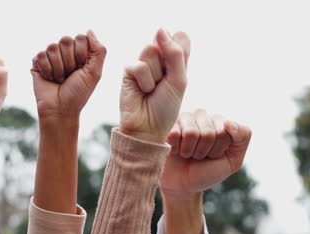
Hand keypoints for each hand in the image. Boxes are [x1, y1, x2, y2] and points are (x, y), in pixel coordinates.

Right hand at [31, 30, 106, 120]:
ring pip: (52, 47)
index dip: (81, 55)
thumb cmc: (78, 93)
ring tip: (59, 79)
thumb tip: (89, 30)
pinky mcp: (37, 62)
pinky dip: (47, 70)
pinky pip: (40, 55)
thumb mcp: (95, 73)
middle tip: (69, 75)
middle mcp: (65, 52)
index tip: (81, 69)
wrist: (60, 109)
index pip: (80, 38)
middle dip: (69, 62)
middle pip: (65, 40)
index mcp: (80, 52)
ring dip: (58, 68)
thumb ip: (99, 51)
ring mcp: (51, 56)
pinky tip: (49, 79)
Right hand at [120, 29, 190, 143]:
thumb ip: (174, 53)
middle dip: (167, 66)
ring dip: (155, 75)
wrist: (147, 128)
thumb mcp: (179, 80)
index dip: (179, 51)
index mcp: (176, 59)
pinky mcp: (128, 71)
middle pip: (164, 42)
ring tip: (152, 89)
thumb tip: (160, 29)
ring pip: (150, 50)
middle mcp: (159, 59)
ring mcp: (143, 63)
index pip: (181, 37)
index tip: (177, 72)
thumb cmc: (165, 108)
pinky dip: (144, 82)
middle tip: (163, 84)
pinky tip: (142, 92)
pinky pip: (139, 66)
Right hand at [159, 109, 251, 198]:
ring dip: (189, 151)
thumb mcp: (233, 160)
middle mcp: (201, 116)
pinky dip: (176, 149)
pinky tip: (175, 150)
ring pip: (191, 132)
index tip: (214, 156)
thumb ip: (242, 138)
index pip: (226, 130)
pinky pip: (174, 134)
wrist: (182, 186)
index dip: (219, 149)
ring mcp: (183, 119)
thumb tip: (230, 123)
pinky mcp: (166, 126)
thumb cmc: (207, 172)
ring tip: (187, 154)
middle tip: (198, 156)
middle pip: (208, 132)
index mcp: (219, 121)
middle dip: (204, 151)